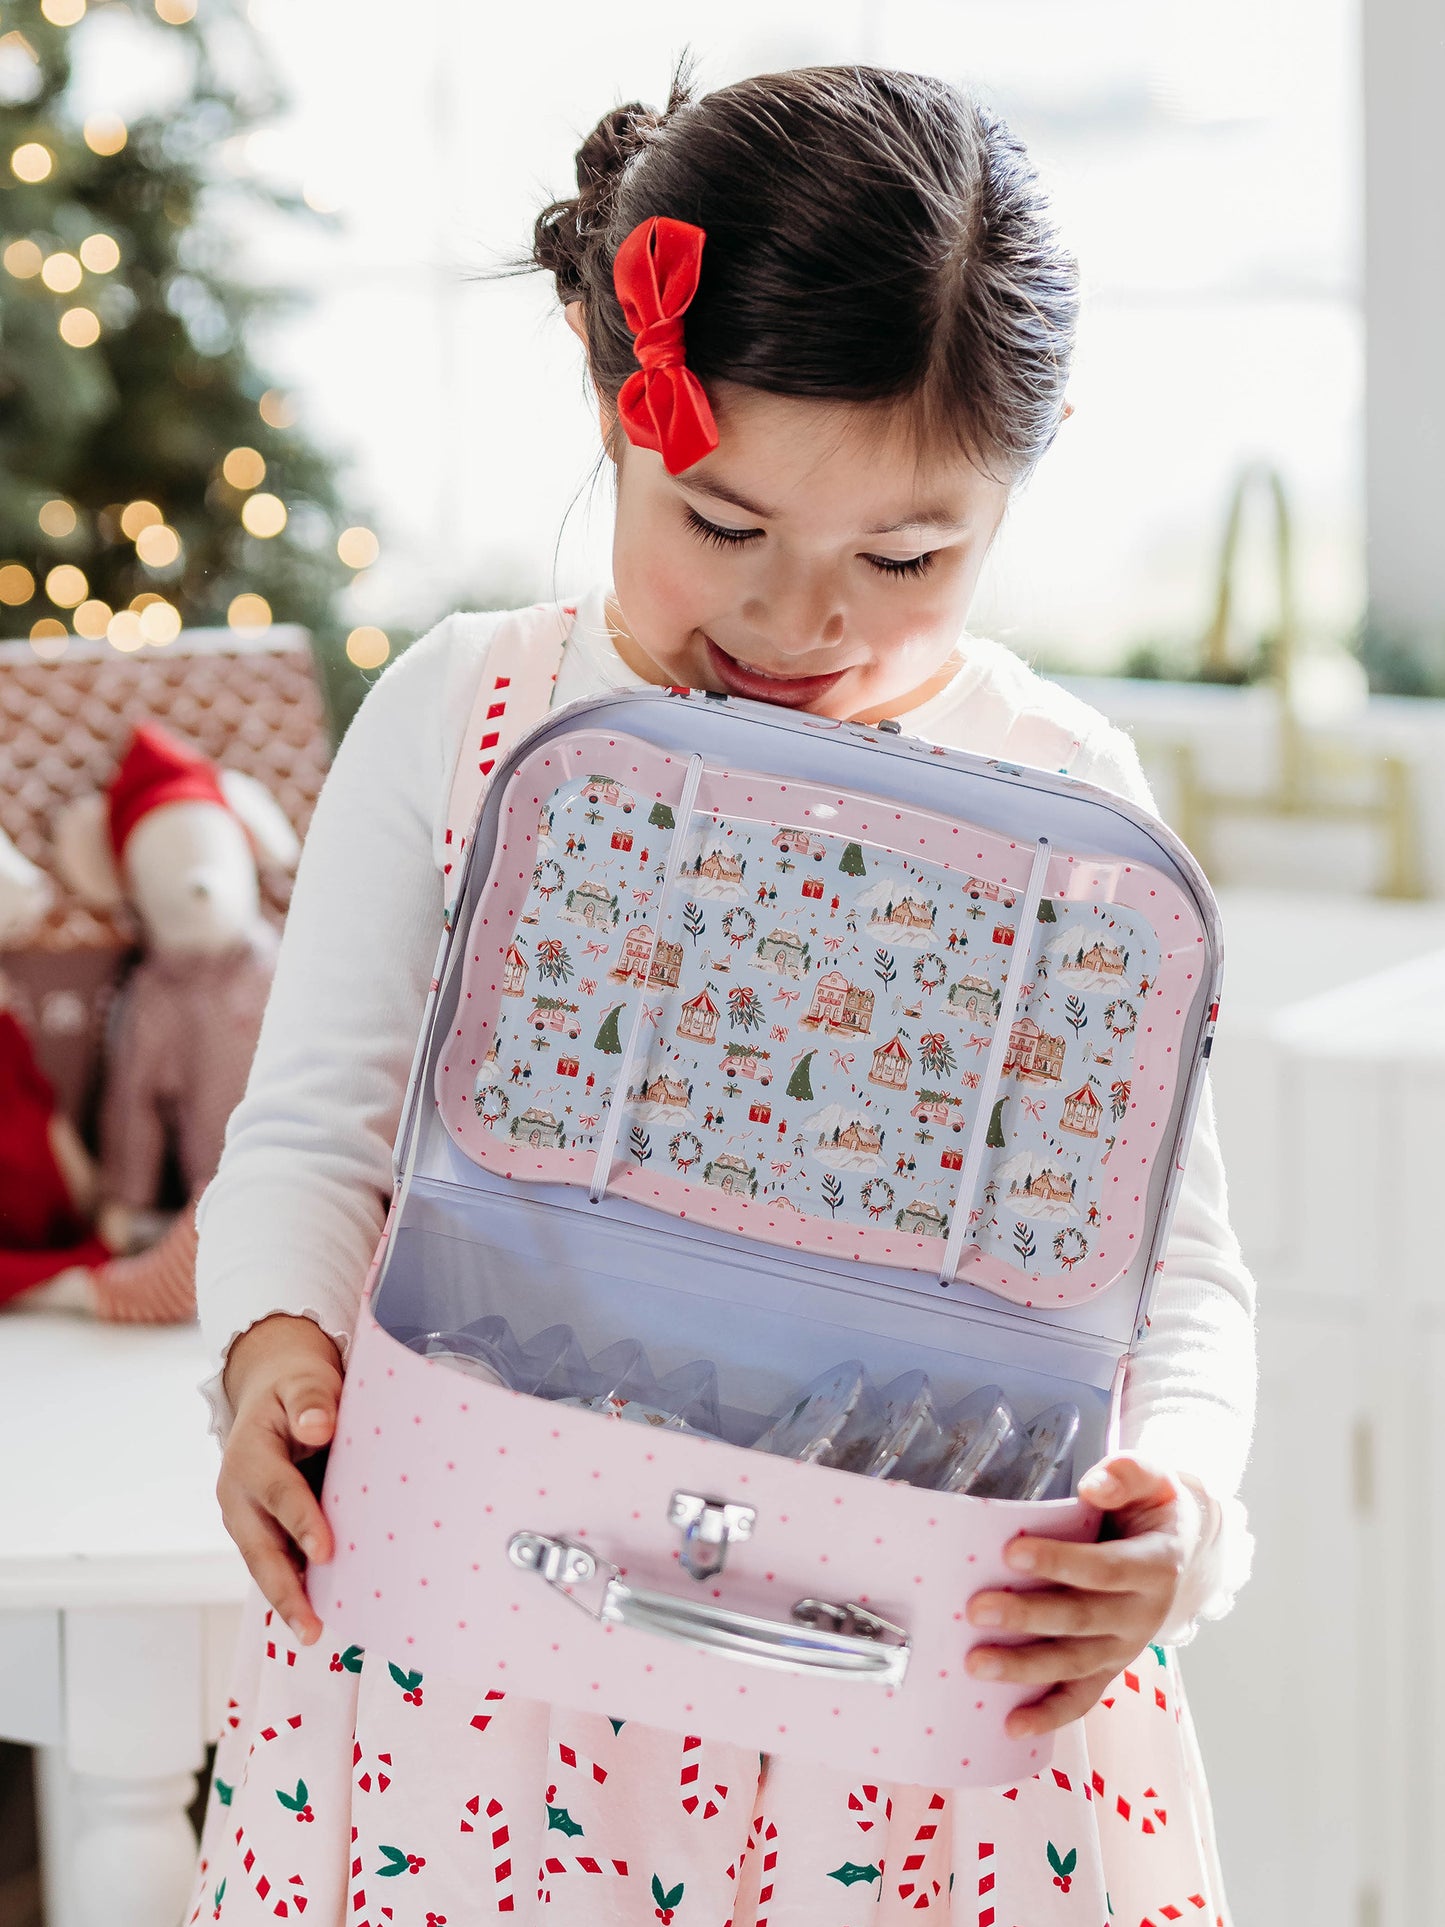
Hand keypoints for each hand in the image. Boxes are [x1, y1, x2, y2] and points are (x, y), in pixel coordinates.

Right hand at [215, 1313, 343, 1646]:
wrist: (273, 1392)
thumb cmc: (297, 1388)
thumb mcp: (305, 1381)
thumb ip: (311, 1401)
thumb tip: (317, 1427)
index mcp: (249, 1455)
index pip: (278, 1492)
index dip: (301, 1523)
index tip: (326, 1552)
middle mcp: (239, 1494)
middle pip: (261, 1547)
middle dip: (285, 1588)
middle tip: (312, 1627)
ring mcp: (246, 1517)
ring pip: (264, 1564)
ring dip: (288, 1599)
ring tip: (315, 1634)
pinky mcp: (261, 1530)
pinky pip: (276, 1561)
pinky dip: (296, 1587)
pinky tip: (324, 1612)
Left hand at [965, 1453, 1199, 1738]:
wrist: (1183, 1548)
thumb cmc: (1151, 1506)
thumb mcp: (1153, 1478)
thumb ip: (1126, 1474)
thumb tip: (1093, 1486)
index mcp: (1155, 1564)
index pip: (1104, 1568)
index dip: (1060, 1562)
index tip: (1011, 1552)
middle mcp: (1143, 1613)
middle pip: (1082, 1619)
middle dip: (1028, 1616)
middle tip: (976, 1610)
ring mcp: (1126, 1647)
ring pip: (1075, 1663)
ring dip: (1025, 1668)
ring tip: (975, 1665)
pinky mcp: (1111, 1667)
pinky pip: (1083, 1698)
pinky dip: (1050, 1715)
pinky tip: (1012, 1725)